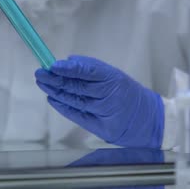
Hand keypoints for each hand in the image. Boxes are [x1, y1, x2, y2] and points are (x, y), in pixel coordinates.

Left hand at [35, 55, 163, 147]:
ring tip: (42, 82)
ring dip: (55, 91)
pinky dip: (62, 106)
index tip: (53, 65)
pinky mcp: (100, 127)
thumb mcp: (115, 75)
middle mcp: (108, 96)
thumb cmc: (128, 94)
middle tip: (40, 72)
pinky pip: (77, 115)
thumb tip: (67, 61)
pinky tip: (51, 98)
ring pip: (74, 100)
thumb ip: (92, 68)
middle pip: (77, 87)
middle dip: (55, 79)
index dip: (68, 68)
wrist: (148, 120)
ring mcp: (104, 112)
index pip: (87, 71)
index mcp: (113, 78)